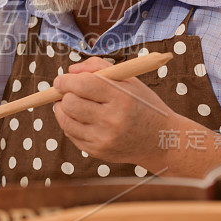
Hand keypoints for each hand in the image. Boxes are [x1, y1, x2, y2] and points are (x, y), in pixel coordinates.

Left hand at [52, 56, 174, 167]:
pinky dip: (71, 123)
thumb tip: (70, 70)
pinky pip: (71, 134)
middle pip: (70, 103)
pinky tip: (80, 118)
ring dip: (63, 109)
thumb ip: (99, 68)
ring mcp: (104, 139)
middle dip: (64, 94)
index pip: (84, 85)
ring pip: (66, 120)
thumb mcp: (129, 80)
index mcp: (122, 98)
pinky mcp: (97, 152)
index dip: (66, 80)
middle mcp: (113, 120)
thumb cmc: (142, 105)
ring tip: (71, 103)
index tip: (61, 80)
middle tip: (67, 91)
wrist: (159, 140)